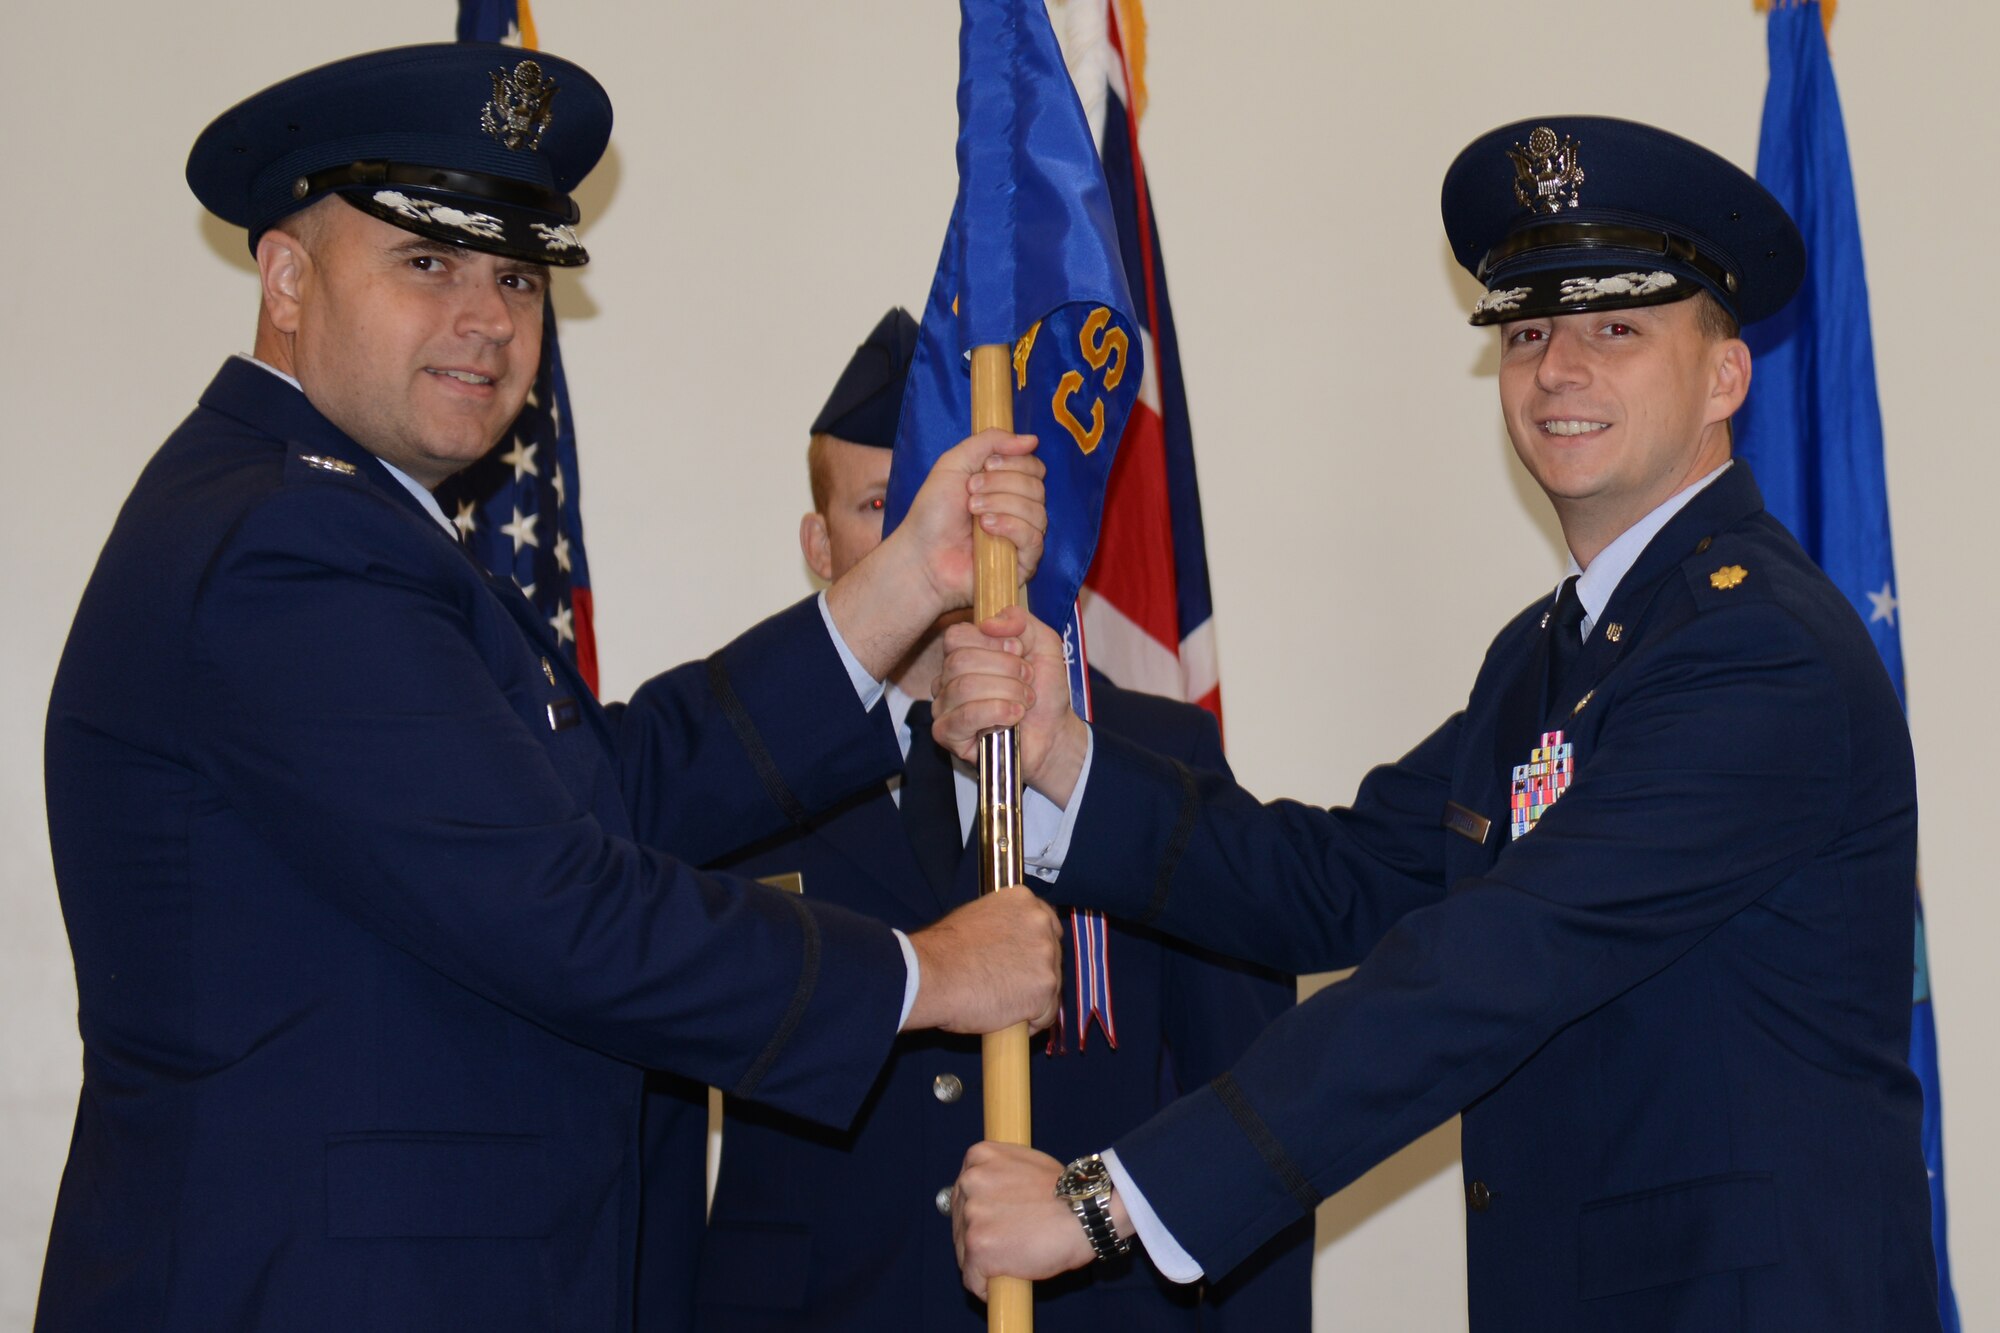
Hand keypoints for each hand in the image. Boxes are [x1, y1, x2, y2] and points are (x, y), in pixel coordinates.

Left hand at [825, 430, 1044, 679]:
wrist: (920, 554)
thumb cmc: (933, 513)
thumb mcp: (955, 463)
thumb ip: (989, 442)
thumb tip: (1032, 439)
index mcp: (1007, 487)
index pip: (1034, 467)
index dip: (1013, 462)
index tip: (985, 467)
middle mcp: (1019, 510)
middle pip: (1037, 486)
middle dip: (1001, 484)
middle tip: (970, 493)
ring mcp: (1022, 537)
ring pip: (1037, 510)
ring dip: (1001, 504)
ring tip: (973, 512)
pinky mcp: (1023, 563)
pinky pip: (1034, 538)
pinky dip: (1011, 527)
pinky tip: (986, 528)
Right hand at [903, 885, 1062, 1034]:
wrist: (931, 975)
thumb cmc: (943, 951)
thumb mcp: (976, 917)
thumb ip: (1003, 926)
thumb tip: (1008, 942)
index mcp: (1024, 902)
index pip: (1047, 926)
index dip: (1034, 948)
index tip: (1023, 962)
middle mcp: (1041, 924)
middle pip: (1053, 956)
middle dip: (1035, 974)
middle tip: (1008, 987)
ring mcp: (1046, 957)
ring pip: (1051, 987)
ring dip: (1032, 999)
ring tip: (1001, 1005)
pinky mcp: (1044, 990)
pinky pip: (1047, 1014)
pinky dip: (1031, 1022)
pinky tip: (1008, 1019)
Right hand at [932, 606, 1089, 807]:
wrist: (1054, 732)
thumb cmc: (1044, 690)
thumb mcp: (1043, 643)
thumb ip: (1020, 620)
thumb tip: (989, 622)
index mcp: (964, 653)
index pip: (957, 635)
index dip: (994, 643)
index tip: (1019, 653)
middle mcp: (947, 677)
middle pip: (960, 660)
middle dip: (1006, 670)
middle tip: (1028, 682)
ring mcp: (943, 706)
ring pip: (964, 687)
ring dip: (1007, 693)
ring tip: (1024, 702)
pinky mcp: (946, 734)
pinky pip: (964, 716)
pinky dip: (996, 712)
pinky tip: (1014, 717)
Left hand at [952, 1142, 1109, 1298]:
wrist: (1086, 1213)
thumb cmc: (1066, 1192)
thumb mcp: (1026, 1162)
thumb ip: (1000, 1173)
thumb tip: (987, 1193)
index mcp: (977, 1157)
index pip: (964, 1194)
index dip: (982, 1215)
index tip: (998, 1224)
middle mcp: (968, 1182)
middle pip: (959, 1223)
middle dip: (980, 1237)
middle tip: (1011, 1243)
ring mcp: (971, 1215)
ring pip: (964, 1252)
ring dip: (984, 1262)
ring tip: (1015, 1258)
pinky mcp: (977, 1247)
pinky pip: (972, 1279)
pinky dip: (986, 1286)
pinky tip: (1006, 1279)